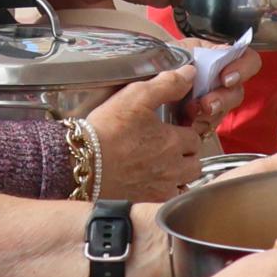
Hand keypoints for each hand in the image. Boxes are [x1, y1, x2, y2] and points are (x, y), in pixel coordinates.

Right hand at [84, 69, 208, 198]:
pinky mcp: (146, 203)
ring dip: (179, 175)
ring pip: (184, 184)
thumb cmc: (107, 131)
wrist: (81, 163)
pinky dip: (166, 192)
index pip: (195, 137)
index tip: (174, 129)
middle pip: (195, 163)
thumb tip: (190, 74)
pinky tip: (152, 183)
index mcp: (173, 142)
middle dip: (187, 155)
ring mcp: (160, 188)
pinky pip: (168, 200)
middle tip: (170, 147)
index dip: (185, 131)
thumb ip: (167, 84)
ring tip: (163, 166)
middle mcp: (172, 169)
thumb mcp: (136, 97)